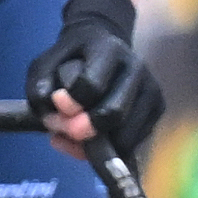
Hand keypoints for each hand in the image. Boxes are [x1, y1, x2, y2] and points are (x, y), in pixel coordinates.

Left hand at [28, 0, 165, 164]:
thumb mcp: (46, 62)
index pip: (91, 85)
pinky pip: (134, 143)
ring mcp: (151, 88)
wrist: (103, 47)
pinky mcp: (158, 108)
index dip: (70, 103)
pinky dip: (109, 151)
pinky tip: (90, 142)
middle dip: (84, 130)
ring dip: (95, 147)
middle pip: (113, 113)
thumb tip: (51, 113)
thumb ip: (40, 85)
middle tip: (65, 132)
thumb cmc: (72, 58)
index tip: (58, 105)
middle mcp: (136, 67)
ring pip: (126, 135)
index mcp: (107, 48)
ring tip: (73, 140)